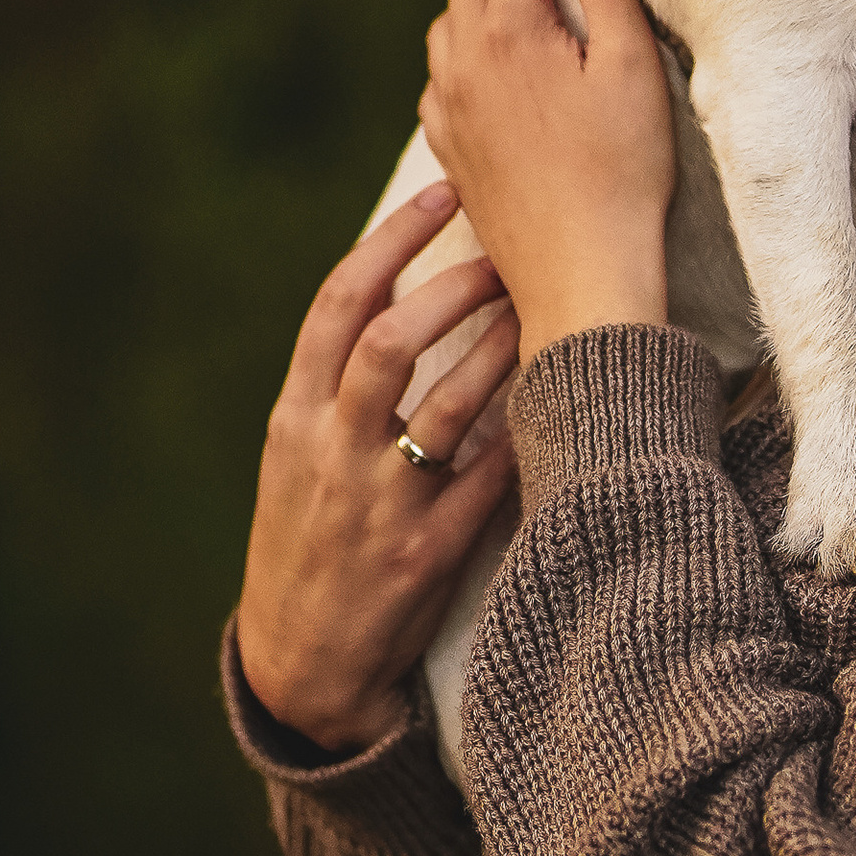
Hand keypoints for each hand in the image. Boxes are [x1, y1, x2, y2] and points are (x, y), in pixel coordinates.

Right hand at [236, 186, 520, 751]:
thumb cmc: (308, 540)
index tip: (440, 191)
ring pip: (448, 407)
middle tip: (507, 253)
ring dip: (504, 351)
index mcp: (295, 418)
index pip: (336, 306)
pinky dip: (522, 435)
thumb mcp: (296, 459)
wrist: (299, 664)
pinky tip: (561, 399)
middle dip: (453, 287)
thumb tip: (405, 288)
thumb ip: (337, 385)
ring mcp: (379, 506)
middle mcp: (331, 453)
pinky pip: (486, 480)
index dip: (390, 241)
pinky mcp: (425, 555)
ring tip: (545, 311)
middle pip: (390, 343)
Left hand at [418, 0, 673, 369]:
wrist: (582, 277)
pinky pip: (443, 74)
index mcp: (510, 33)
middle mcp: (464, 64)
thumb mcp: (632, 63)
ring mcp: (450, 110)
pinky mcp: (450, 150)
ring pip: (450, 21)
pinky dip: (467, 45)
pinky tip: (498, 61)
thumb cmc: (624, 173)